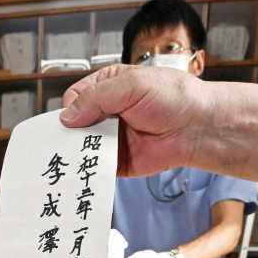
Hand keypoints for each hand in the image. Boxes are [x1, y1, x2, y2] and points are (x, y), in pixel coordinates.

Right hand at [60, 66, 216, 177]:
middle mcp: (107, 113)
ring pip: (81, 147)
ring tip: (69, 160)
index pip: (75, 98)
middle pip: (74, 125)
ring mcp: (111, 139)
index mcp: (108, 88)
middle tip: (61, 144)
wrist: (196, 127)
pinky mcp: (117, 162)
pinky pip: (96, 167)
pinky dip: (88, 170)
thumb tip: (66, 116)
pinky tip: (83, 172)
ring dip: (76, 153)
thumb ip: (96, 98)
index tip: (70, 119)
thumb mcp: (131, 85)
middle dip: (67, 134)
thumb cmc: (172, 98)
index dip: (69, 108)